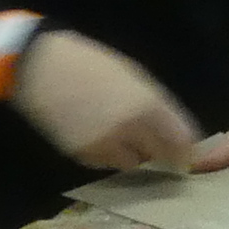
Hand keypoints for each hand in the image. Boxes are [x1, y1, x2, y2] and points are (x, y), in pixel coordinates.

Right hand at [12, 30, 201, 170]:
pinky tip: (99, 134)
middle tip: (157, 143)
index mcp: (147, 104)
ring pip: (134, 163)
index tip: (185, 149)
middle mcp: (131, 130)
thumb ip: (157, 105)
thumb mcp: (133, 75)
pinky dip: (109, 155)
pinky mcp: (84, 157)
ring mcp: (106, 145)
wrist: (40, 69)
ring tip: (121, 133)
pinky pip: (108, 164)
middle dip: (163, 152)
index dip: (187, 148)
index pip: (182, 141)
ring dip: (134, 153)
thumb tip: (177, 132)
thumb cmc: (90, 64)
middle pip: (162, 156)